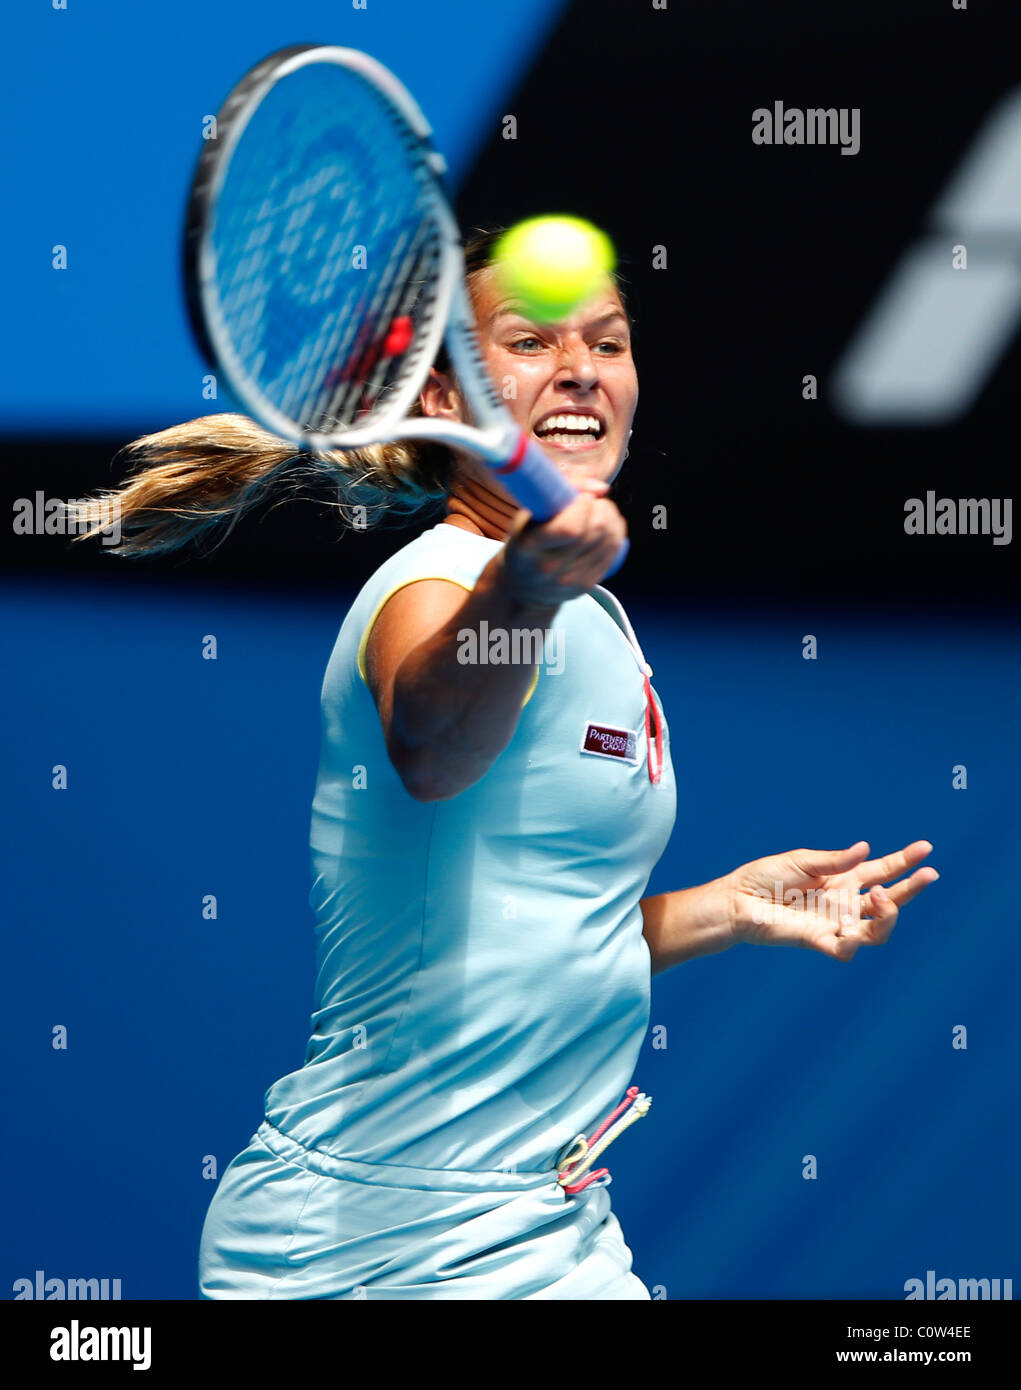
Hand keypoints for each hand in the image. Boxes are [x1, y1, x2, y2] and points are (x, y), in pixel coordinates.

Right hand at [500, 476, 627, 608]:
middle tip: (593, 501)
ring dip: (611, 517)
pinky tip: (606, 526)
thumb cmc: (528, 539)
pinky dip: (616, 532)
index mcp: (530, 546)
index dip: (584, 505)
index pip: (570, 528)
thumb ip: (559, 489)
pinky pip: (613, 551)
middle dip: (602, 506)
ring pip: (610, 539)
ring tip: (599, 511)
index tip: (582, 496)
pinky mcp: (587, 584)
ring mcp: (570, 580)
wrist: (522, 584)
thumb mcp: (529, 513)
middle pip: (597, 530)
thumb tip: (601, 489)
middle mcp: (550, 567)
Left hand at [724, 840, 938, 960]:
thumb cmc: (767, 877)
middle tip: (929, 875)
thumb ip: (835, 861)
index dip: (905, 861)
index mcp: (843, 879)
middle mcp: (845, 902)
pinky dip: (853, 942)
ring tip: (879, 895)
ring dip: (888, 913)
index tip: (926, 849)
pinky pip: (846, 950)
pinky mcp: (820, 941)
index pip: (882, 870)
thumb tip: (866, 849)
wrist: (739, 899)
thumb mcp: (803, 861)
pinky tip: (850, 929)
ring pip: (879, 929)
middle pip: (889, 900)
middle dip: (912, 888)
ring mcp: (836, 924)